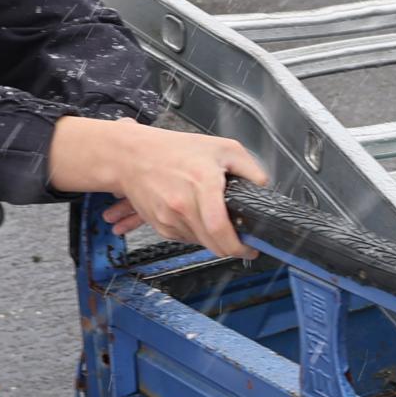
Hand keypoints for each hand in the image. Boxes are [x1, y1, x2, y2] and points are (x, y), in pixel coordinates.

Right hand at [49, 117, 267, 259]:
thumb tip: (264, 187)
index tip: (250, 248)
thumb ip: (249, 168)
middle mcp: (183, 205)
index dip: (238, 246)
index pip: (220, 228)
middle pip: (213, 244)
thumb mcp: (222, 148)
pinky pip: (185, 239)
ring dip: (213, 239)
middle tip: (242, 241)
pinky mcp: (160, 226)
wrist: (132, 156)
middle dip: (231, 247)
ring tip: (216, 219)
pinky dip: (197, 233)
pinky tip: (197, 216)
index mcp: (202, 184)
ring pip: (200, 243)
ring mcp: (169, 218)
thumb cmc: (174, 150)